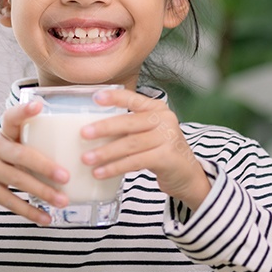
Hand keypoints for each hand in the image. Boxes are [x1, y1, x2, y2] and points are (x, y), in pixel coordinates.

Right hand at [0, 100, 69, 224]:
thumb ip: (23, 152)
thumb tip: (65, 164)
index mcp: (2, 136)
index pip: (12, 118)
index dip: (24, 111)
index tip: (39, 105)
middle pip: (23, 154)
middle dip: (46, 166)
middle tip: (66, 176)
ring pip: (19, 180)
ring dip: (43, 192)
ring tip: (63, 201)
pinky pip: (11, 201)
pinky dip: (30, 212)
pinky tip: (45, 219)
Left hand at [80, 88, 210, 210]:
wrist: (187, 174)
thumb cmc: (160, 151)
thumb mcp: (148, 133)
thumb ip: (128, 127)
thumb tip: (91, 129)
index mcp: (157, 108)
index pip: (133, 98)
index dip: (114, 97)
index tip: (95, 97)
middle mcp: (164, 120)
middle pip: (129, 122)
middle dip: (104, 128)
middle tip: (83, 134)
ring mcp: (168, 138)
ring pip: (130, 144)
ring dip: (106, 152)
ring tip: (86, 159)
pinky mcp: (167, 158)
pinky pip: (135, 162)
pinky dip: (115, 168)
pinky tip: (100, 173)